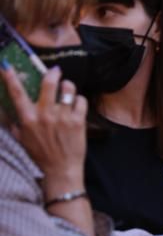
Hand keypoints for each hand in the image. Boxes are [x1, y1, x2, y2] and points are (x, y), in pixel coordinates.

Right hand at [1, 65, 87, 187]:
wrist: (61, 170)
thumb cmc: (40, 155)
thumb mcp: (22, 139)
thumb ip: (14, 123)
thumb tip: (5, 109)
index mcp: (28, 119)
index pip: (17, 93)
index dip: (11, 77)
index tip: (7, 65)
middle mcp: (45, 115)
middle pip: (48, 83)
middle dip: (52, 73)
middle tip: (55, 71)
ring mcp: (63, 117)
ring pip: (68, 89)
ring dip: (68, 86)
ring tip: (67, 89)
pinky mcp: (78, 121)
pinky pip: (81, 100)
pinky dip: (79, 100)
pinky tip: (76, 105)